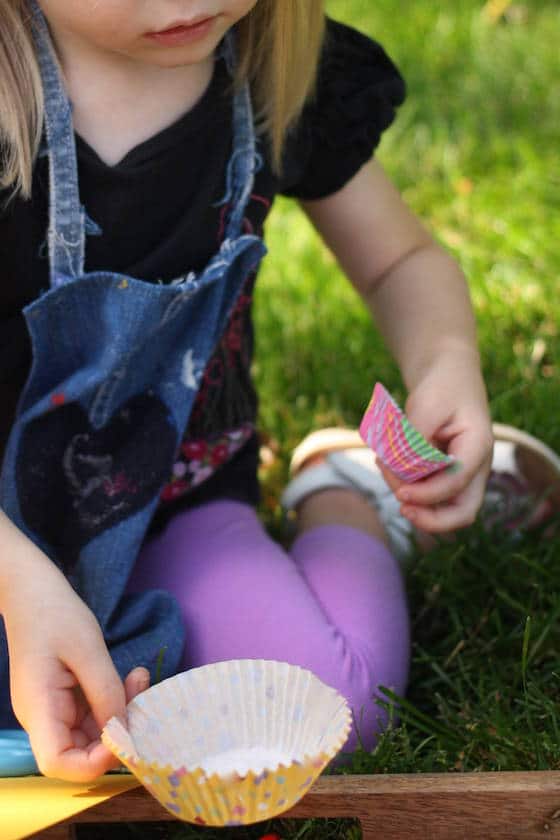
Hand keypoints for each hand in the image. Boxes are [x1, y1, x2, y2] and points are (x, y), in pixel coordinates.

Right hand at [3, 555, 149, 780]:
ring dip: (121, 715)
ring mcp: (52, 709)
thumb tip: (124, 730)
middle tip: (142, 695)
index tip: (126, 732)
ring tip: (139, 679)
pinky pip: (92, 714)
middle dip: (118, 732)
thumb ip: (106, 692)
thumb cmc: (55, 614)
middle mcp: (42, 717)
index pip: (59, 763)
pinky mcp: (64, 699)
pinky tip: (130, 679)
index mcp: (39, 707)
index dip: (94, 762)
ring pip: (91, 734)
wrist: (32, 590)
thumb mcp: (88, 649)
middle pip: (80, 753)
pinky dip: (114, 702)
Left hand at [380, 353, 492, 533]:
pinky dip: (404, 484)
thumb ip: (415, 440)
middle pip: (461, 513)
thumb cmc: (440, 387)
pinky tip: (386, 460)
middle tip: (402, 507)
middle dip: (430, 519)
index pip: (457, 484)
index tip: (401, 493)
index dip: (427, 495)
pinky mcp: (443, 475)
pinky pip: (424, 492)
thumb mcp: (426, 405)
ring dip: (408, 494)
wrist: (447, 376)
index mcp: (478, 448)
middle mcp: (474, 468)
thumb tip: (400, 471)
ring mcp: (460, 474)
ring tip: (382, 461)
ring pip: (439, 506)